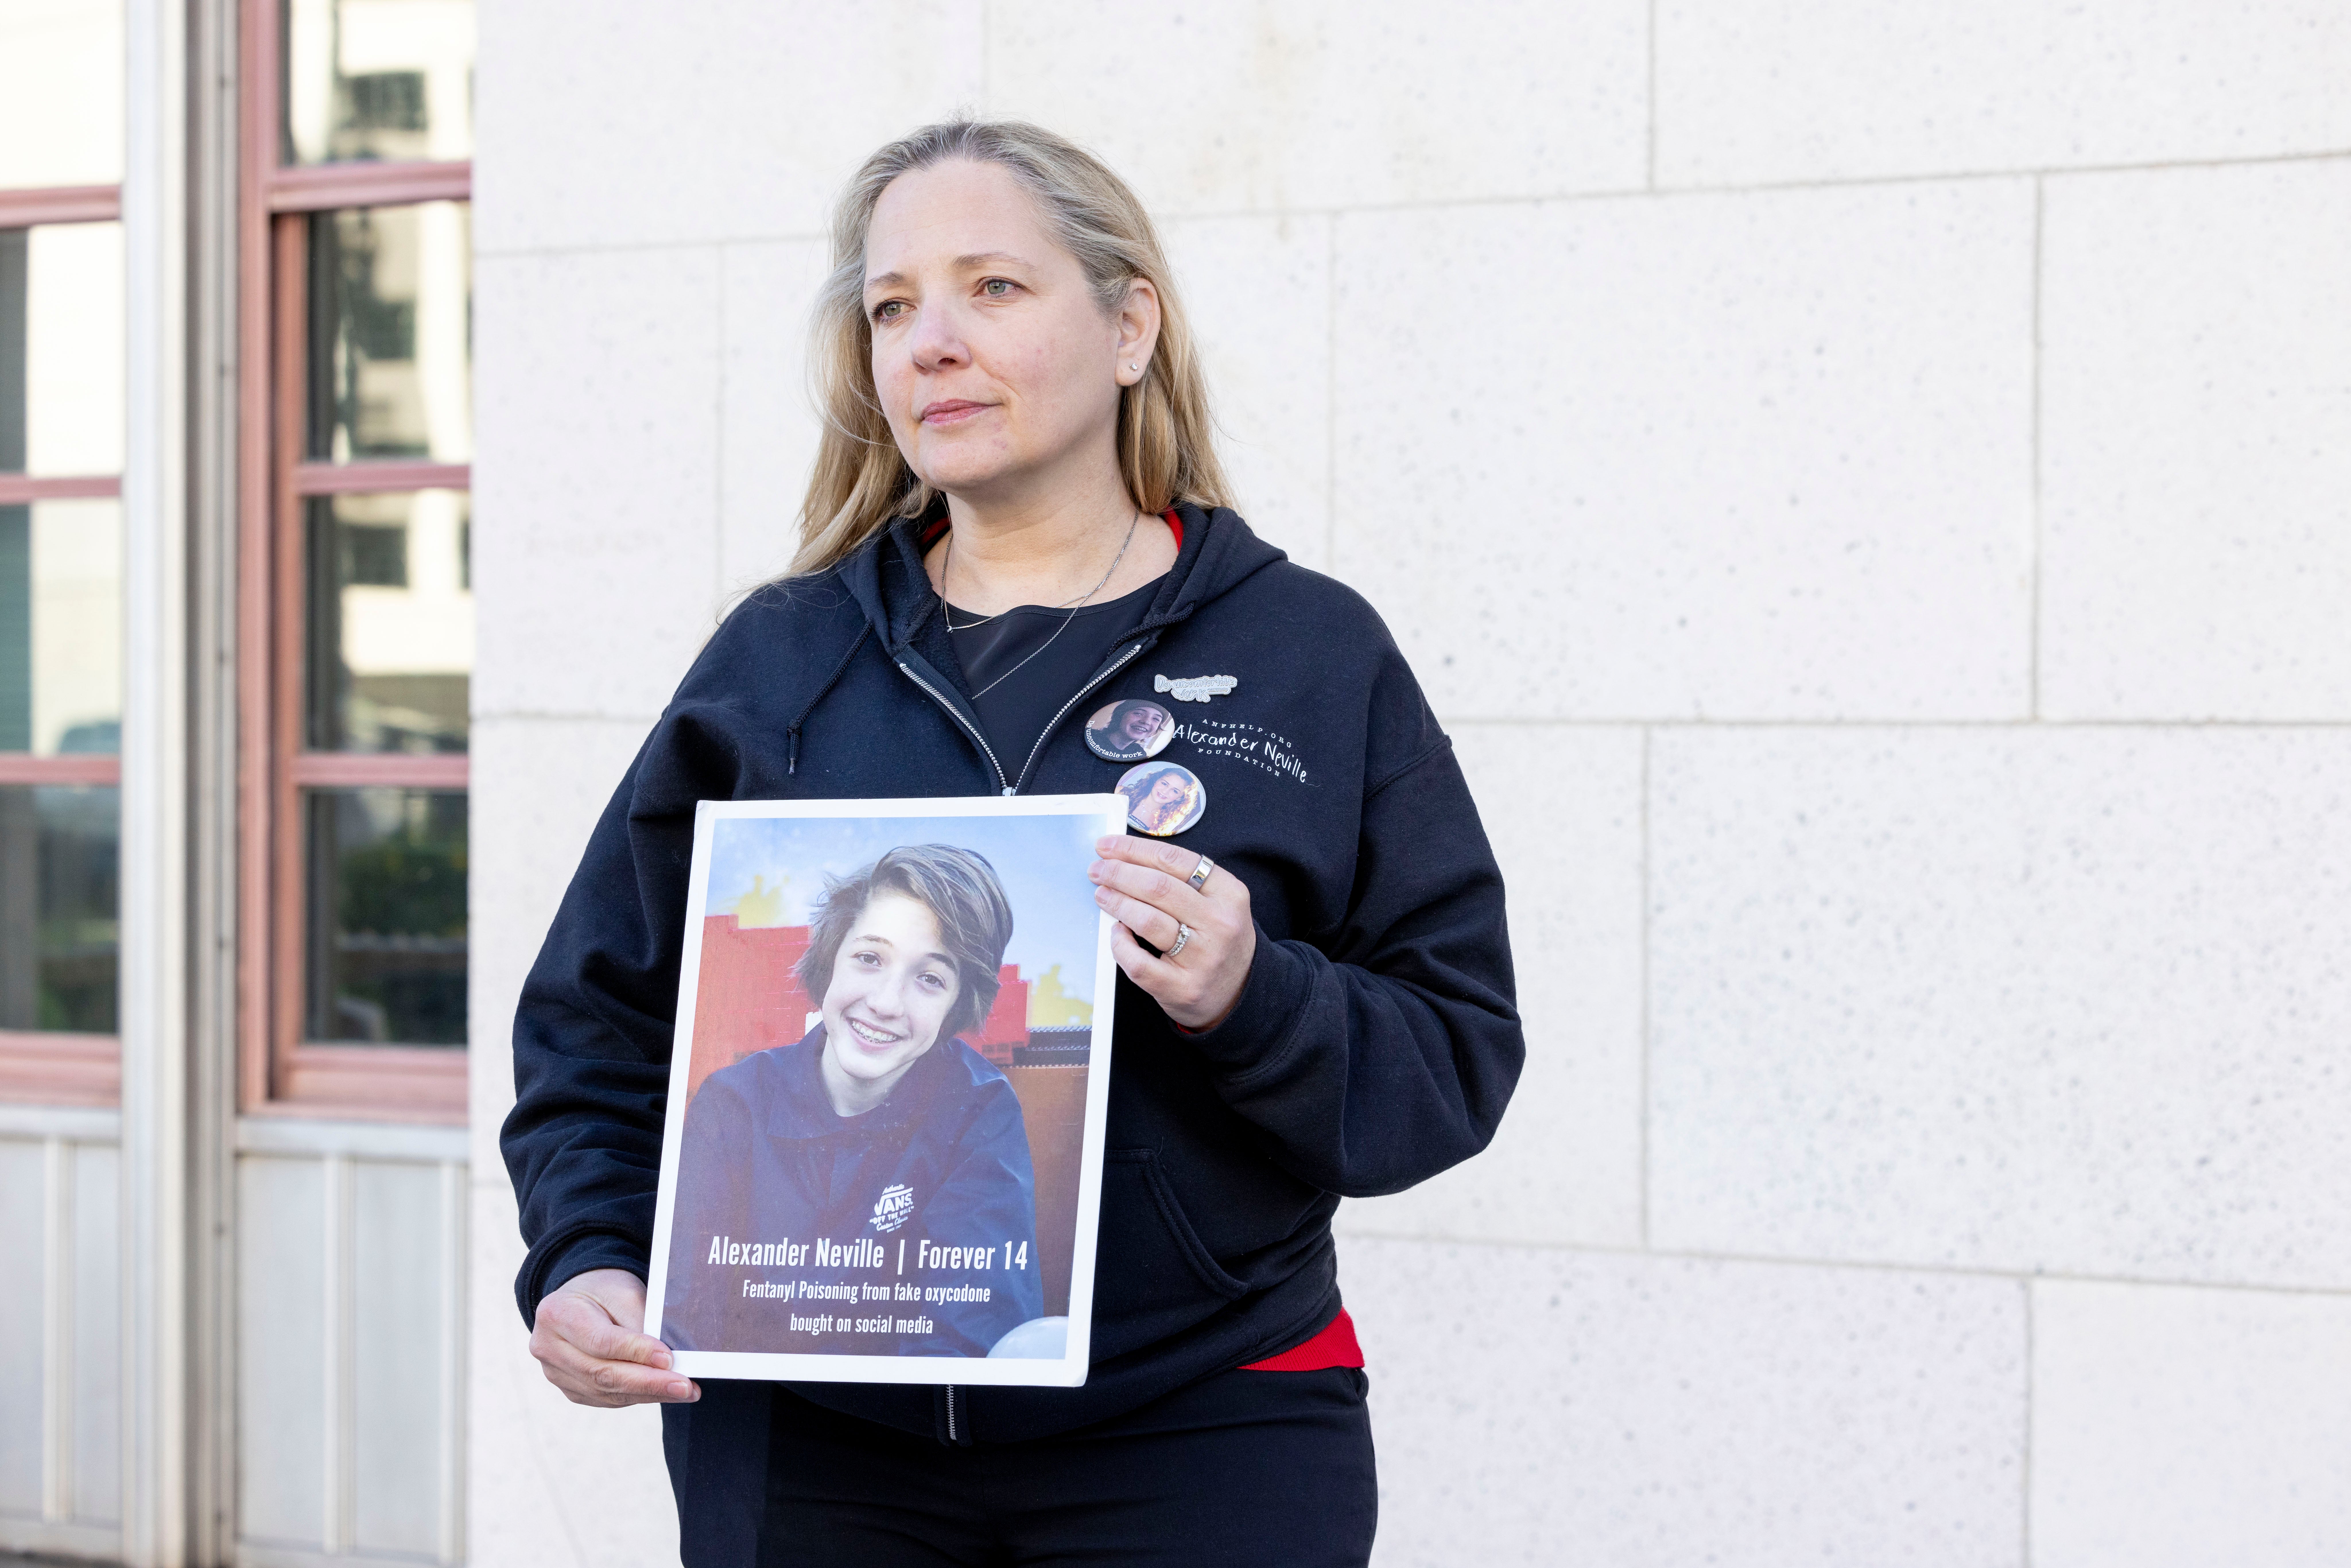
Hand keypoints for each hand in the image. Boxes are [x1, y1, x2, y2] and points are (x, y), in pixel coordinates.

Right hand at [529, 1267, 699, 1407]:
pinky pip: (607, 1399)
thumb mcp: (623, 1292)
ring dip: (649, 1394)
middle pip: (602, 1373)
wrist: (580, 1298)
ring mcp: (556, 1374)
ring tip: (684, 1391)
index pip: (601, 1341)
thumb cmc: (604, 1291)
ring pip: (606, 1392)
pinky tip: (662, 1393)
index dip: (636, 1352)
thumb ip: (640, 1323)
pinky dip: (638, 1397)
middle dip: (649, 1382)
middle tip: (685, 1386)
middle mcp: (549, 1348)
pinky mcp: (571, 1389)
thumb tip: (668, 1360)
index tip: (669, 1359)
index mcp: (557, 1314)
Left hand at [1091, 836, 1255, 1030]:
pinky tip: (1116, 933)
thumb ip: (1180, 880)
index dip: (1134, 850)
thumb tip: (1124, 858)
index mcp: (1229, 893)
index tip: (1107, 846)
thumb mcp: (1216, 902)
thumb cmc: (1217, 938)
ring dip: (1117, 903)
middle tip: (1097, 870)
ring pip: (1147, 921)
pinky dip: (1120, 944)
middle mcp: (1219, 923)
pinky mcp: (1182, 988)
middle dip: (1119, 874)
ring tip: (1102, 894)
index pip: (1174, 860)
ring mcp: (1202, 958)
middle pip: (1157, 887)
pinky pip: (1138, 963)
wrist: (1240, 992)